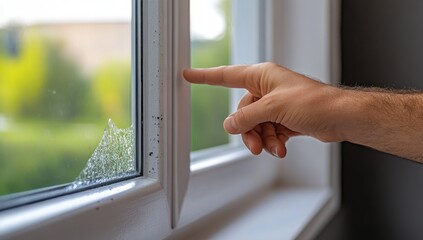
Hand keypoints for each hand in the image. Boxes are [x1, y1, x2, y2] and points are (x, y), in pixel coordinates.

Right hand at [183, 62, 344, 157]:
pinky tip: (281, 148)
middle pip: (243, 111)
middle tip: (255, 143)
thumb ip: (247, 117)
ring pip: (255, 125)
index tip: (188, 75)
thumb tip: (229, 124)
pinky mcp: (284, 119)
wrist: (340, 117)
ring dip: (262, 139)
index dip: (205, 77)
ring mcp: (276, 104)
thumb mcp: (273, 108)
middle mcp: (267, 88)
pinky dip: (273, 142)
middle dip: (248, 130)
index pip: (226, 76)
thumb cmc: (314, 103)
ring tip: (273, 148)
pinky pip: (268, 132)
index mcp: (262, 75)